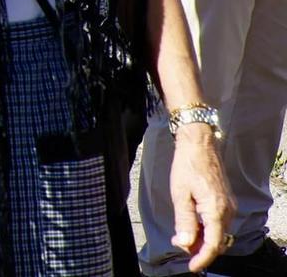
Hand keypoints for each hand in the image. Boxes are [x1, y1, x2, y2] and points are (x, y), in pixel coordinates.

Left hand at [169, 126, 230, 270]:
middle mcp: (227, 211)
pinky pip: (219, 223)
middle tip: (182, 250)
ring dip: (203, 240)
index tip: (192, 267)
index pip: (213, 244)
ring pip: (218, 233)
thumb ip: (184, 220)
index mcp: (216, 210)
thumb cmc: (186, 166)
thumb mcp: (180, 194)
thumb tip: (185, 243)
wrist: (199, 144)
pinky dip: (207, 230)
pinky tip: (192, 227)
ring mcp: (228, 206)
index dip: (202, 258)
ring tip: (183, 239)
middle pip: (217, 241)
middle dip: (201, 250)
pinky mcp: (226, 201)